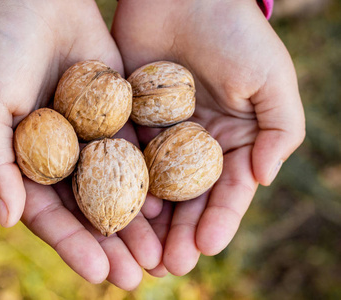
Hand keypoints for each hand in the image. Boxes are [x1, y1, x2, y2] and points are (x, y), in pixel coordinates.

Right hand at [0, 0, 161, 289]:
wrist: (30, 0)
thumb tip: (10, 220)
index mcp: (25, 163)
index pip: (50, 215)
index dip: (74, 246)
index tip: (99, 274)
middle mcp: (61, 157)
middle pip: (89, 210)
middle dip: (113, 244)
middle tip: (138, 275)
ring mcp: (92, 137)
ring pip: (118, 188)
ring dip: (139, 221)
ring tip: (161, 252)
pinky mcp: (118, 114)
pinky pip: (137, 151)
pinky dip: (152, 178)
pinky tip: (172, 202)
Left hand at [112, 0, 305, 275]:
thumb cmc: (233, 32)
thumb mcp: (272, 80)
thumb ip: (280, 130)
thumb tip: (263, 180)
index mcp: (231, 140)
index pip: (226, 190)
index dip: (218, 220)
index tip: (205, 246)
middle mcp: (194, 143)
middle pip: (186, 198)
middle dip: (178, 232)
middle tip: (166, 265)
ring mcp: (158, 134)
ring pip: (152, 186)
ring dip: (146, 221)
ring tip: (138, 250)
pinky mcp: (127, 119)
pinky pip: (123, 157)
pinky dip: (119, 184)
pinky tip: (113, 208)